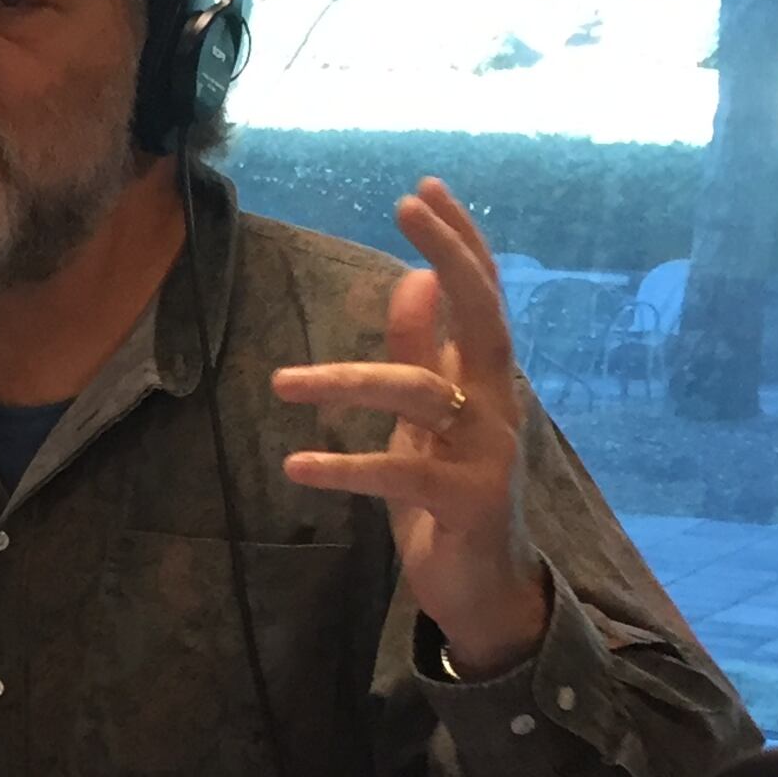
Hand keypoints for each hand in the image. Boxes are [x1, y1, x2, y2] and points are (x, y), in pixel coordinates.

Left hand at [271, 177, 552, 677]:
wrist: (482, 587)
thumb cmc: (449, 495)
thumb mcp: (425, 419)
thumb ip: (423, 352)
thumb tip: (413, 278)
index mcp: (487, 381)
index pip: (482, 296)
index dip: (460, 241)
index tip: (424, 189)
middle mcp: (497, 406)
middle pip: (484, 316)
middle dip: (451, 256)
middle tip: (408, 208)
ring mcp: (488, 453)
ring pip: (419, 394)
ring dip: (345, 380)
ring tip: (280, 384)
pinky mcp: (465, 502)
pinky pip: (400, 474)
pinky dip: (345, 467)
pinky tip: (296, 463)